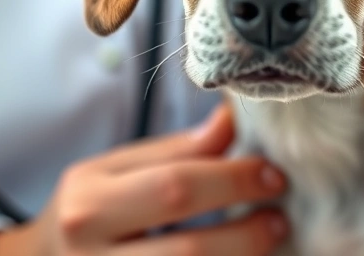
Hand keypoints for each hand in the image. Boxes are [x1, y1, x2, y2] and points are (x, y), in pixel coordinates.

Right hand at [0, 104, 288, 255]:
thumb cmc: (84, 211)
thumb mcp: (112, 171)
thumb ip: (173, 151)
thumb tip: (232, 121)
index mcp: (89, 204)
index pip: (174, 187)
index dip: (233, 180)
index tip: (271, 174)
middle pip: (188, 250)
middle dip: (246, 233)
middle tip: (279, 217)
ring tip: (267, 242)